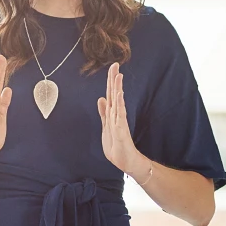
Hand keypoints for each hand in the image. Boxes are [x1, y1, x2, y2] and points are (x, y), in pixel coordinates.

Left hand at [97, 63, 141, 177]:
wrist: (125, 161)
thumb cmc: (117, 145)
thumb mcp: (106, 126)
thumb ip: (104, 113)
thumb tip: (100, 99)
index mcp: (112, 114)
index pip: (111, 94)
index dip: (111, 81)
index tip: (113, 68)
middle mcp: (117, 115)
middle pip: (114, 94)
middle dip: (114, 79)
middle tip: (115, 65)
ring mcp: (119, 121)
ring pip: (117, 101)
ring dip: (117, 88)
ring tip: (118, 75)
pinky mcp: (121, 129)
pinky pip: (120, 114)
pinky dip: (119, 104)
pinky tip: (119, 94)